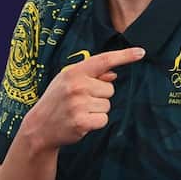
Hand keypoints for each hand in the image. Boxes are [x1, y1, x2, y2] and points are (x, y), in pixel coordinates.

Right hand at [23, 47, 144, 149]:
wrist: (39, 127)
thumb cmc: (56, 101)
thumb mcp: (67, 81)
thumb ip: (91, 76)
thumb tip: (114, 73)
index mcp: (73, 72)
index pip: (104, 60)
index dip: (124, 56)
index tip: (141, 52)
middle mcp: (77, 86)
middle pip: (110, 89)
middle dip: (100, 96)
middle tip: (80, 101)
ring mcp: (78, 104)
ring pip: (108, 105)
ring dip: (97, 110)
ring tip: (79, 111)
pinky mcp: (82, 122)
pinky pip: (104, 119)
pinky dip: (96, 122)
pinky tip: (81, 121)